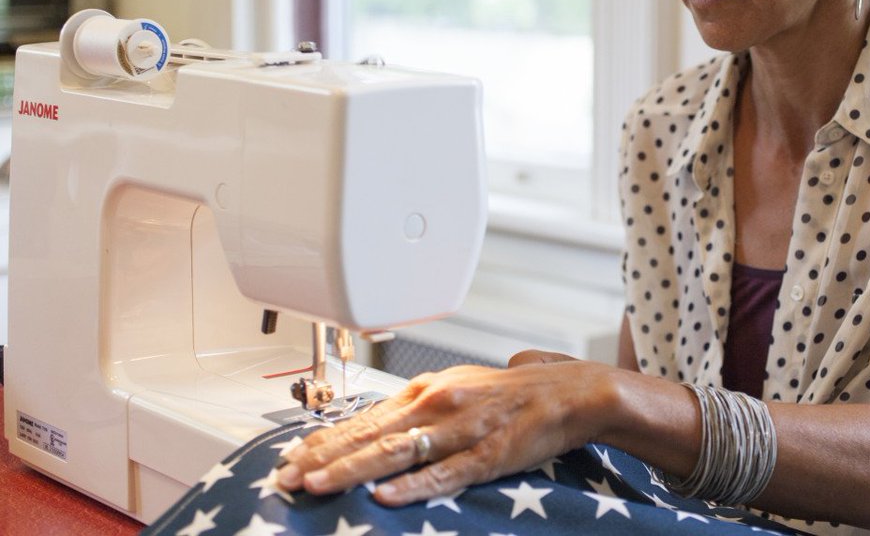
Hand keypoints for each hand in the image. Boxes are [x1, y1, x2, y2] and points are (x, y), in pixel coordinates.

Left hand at [275, 354, 616, 506]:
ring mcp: (461, 429)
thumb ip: (419, 407)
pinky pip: (444, 473)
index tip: (290, 458)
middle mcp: (437, 403)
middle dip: (322, 457)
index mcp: (427, 389)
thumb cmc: (513, 393)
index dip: (324, 439)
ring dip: (351, 470)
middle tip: (285, 478)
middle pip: (368, 434)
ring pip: (395, 452)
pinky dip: (412, 486)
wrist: (568, 391)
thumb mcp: (457, 389)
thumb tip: (382, 424)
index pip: (362, 417)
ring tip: (317, 485)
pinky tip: (384, 496)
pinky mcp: (487, 455)